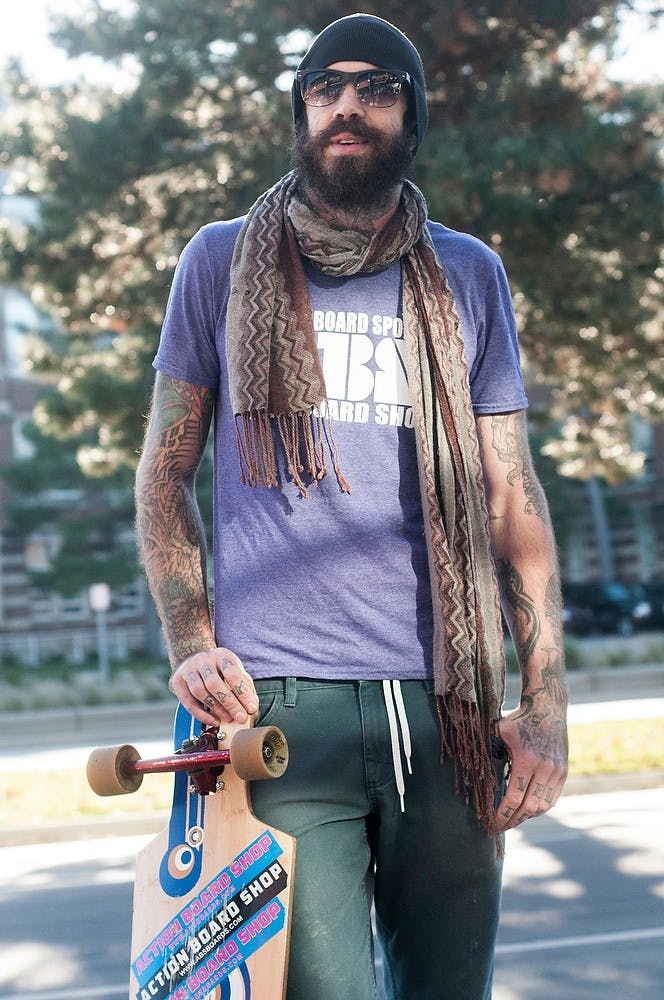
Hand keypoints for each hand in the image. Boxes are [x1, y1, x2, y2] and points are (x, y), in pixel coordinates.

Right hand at [170, 648, 258, 725]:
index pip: (232, 673)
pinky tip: (213, 720)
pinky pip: (188, 702)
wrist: (193, 658)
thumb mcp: (234, 670)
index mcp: (221, 655)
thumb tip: (253, 708)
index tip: (251, 708)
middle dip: (229, 703)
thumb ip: (245, 687)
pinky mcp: (178, 682)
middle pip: (214, 683)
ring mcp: (188, 670)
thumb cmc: (219, 669)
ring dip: (215, 709)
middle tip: (240, 717)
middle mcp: (203, 660)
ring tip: (228, 718)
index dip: (242, 693)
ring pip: (199, 692)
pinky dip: (201, 714)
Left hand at [494, 696, 567, 831]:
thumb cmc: (518, 719)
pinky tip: (528, 810)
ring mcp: (556, 772)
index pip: (513, 797)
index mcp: (525, 760)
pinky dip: (540, 808)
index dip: (502, 814)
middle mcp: (544, 768)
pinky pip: (552, 798)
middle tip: (500, 827)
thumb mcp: (499, 731)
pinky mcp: (563, 772)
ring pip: (543, 806)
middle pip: (529, 807)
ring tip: (512, 820)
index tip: (492, 823)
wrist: (548, 707)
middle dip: (513, 820)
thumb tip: (474, 770)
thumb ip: (489, 751)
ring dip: (527, 817)